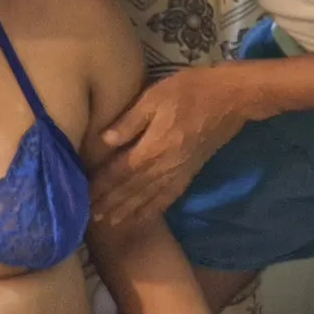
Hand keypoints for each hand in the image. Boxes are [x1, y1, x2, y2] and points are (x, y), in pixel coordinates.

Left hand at [92, 66, 249, 228]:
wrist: (231, 99)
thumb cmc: (190, 91)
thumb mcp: (155, 97)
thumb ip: (129, 122)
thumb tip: (103, 141)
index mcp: (150, 149)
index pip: (117, 173)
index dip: (99, 186)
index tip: (81, 196)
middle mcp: (162, 167)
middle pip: (129, 190)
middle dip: (108, 203)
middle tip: (88, 217)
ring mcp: (177, 172)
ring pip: (147, 198)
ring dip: (127, 211)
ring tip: (109, 222)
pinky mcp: (190, 173)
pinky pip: (168, 197)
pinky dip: (154, 209)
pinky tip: (144, 217)